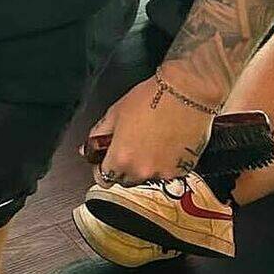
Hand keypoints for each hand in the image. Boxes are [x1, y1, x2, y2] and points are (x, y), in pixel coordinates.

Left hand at [82, 74, 212, 185]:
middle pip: (126, 180)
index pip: (104, 178)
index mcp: (121, 158)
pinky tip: (167, 143)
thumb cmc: (150, 98)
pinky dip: (165, 163)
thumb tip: (87, 148)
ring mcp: (164, 173)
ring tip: (150, 141)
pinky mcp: (183, 170)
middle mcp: (142, 171)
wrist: (186, 93)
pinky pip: (168, 172)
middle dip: (123, 167)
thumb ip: (99, 134)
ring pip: (148, 177)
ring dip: (145, 166)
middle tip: (128, 146)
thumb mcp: (115, 112)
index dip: (101, 169)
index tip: (104, 161)